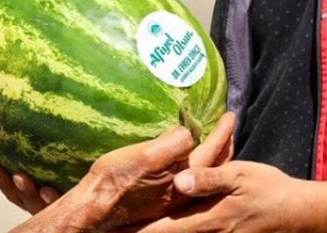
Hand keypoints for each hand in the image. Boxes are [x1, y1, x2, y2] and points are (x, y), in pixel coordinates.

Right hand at [0, 113, 234, 217]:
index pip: (211, 152)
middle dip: (223, 146)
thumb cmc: (115, 181)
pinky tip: (190, 162)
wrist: (95, 209)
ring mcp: (174, 199)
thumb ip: (171, 145)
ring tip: (218, 143)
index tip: (230, 116)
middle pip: (213, 167)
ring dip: (213, 158)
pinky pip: (190, 181)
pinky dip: (198, 168)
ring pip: (203, 175)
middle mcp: (183, 192)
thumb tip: (188, 132)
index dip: (221, 133)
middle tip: (230, 128)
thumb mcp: (144, 156)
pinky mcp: (161, 201)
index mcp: (182, 178)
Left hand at [131, 160, 307, 232]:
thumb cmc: (268, 190)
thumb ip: (210, 179)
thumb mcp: (241, 176)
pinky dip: (174, 230)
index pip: (162, 230)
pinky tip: (161, 225)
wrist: (297, 214)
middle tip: (114, 231)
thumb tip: (179, 180)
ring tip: (128, 230)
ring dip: (156, 231)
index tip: (115, 231)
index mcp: (206, 220)